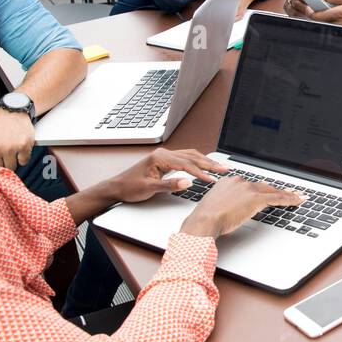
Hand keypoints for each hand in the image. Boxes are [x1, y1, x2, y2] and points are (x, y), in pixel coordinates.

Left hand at [0, 108, 35, 169]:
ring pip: (12, 167)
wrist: (11, 111)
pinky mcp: (23, 146)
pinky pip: (24, 161)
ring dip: (13, 160)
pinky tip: (20, 146)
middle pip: (0, 170)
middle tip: (4, 152)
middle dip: (3, 164)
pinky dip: (24, 156)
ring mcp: (9, 149)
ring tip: (11, 148)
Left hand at [105, 148, 228, 203]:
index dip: (201, 173)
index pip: (186, 164)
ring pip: (190, 155)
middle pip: (192, 156)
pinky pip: (186, 158)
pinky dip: (197, 161)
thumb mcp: (149, 188)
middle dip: (209, 164)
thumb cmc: (130, 187)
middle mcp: (164, 153)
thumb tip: (188, 182)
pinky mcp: (165, 160)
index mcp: (160, 157)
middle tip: (224, 169)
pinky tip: (205, 165)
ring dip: (205, 161)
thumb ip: (169, 185)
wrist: (117, 187)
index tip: (212, 180)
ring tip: (219, 167)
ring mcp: (165, 156)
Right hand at [181, 175, 307, 237]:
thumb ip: (226, 203)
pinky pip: (277, 198)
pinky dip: (289, 199)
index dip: (262, 189)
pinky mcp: (256, 198)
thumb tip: (232, 209)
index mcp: (229, 181)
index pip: (251, 185)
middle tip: (289, 192)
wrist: (204, 220)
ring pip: (273, 191)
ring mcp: (248, 189)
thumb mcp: (215, 206)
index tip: (268, 190)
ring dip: (287, 194)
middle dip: (277, 190)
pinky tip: (297, 201)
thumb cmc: (205, 218)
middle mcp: (240, 182)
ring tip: (297, 196)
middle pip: (264, 186)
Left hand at [298, 0, 341, 28]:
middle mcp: (337, 24)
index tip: (306, 6)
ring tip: (319, 12)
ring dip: (318, 19)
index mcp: (339, 14)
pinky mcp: (341, 33)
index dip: (308, 11)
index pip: (317, 15)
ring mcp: (338, 30)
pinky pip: (329, 29)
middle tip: (310, 8)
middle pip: (317, 21)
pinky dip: (325, 24)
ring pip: (322, 25)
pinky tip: (328, 19)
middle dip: (312, 15)